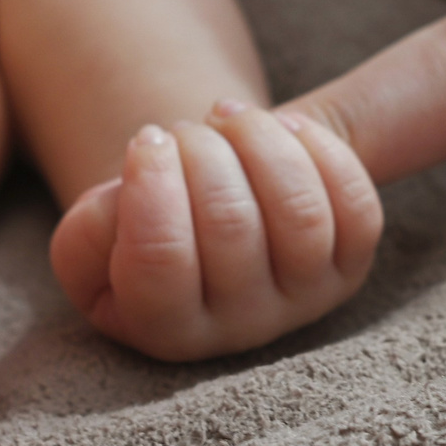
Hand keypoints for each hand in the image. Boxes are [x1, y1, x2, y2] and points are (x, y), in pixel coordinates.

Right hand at [50, 101, 382, 360]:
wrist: (203, 227)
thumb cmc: (140, 227)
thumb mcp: (92, 238)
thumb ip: (92, 228)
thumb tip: (142, 187)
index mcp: (165, 329)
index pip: (160, 261)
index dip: (151, 183)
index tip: (147, 139)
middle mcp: (241, 328)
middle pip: (231, 225)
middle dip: (201, 150)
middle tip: (184, 130)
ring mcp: (304, 301)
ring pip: (299, 212)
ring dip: (259, 139)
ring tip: (227, 116)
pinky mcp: (350, 267)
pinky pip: (354, 203)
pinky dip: (318, 149)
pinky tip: (281, 128)